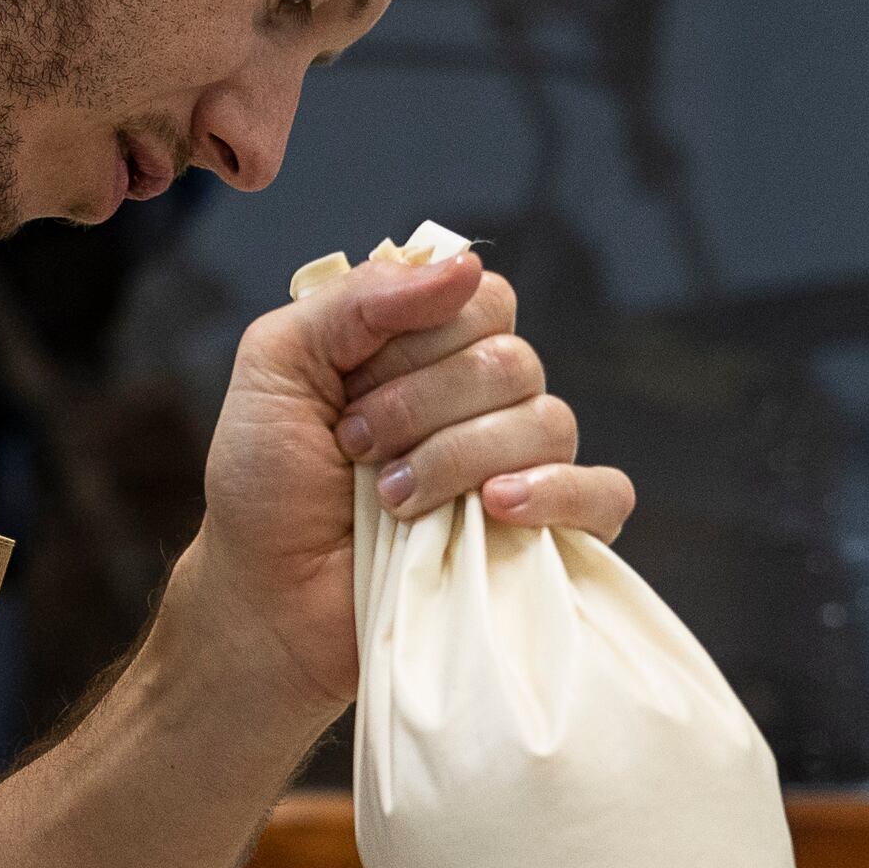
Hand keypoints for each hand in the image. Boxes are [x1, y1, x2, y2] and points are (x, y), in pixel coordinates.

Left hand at [186, 249, 638, 717]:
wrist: (266, 602)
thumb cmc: (264, 490)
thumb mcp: (277, 368)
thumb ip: (353, 300)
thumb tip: (463, 265)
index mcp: (429, 352)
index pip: (480, 298)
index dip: (418, 338)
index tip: (348, 388)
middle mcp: (482, 401)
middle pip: (512, 360)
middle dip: (422, 404)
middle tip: (356, 446)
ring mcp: (518, 468)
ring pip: (550, 421)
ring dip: (458, 457)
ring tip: (391, 501)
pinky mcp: (542, 537)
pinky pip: (604, 492)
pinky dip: (560, 493)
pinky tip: (497, 508)